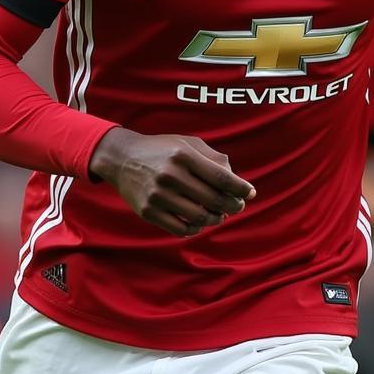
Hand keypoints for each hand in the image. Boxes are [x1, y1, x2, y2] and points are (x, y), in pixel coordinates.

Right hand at [89, 128, 255, 236]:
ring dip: (216, 219)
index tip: (251, 193)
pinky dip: (195, 229)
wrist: (122, 159)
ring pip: (199, 218)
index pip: (220, 177)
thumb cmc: (162, 150)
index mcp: (183, 155)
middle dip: (232, 205)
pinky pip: (180, 229)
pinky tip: (200, 222)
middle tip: (238, 206)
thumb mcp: (187, 143)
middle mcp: (170, 175)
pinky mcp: (148, 212)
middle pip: (213, 200)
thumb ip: (213, 158)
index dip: (240, 188)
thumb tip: (236, 180)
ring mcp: (158, 195)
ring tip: (220, 214)